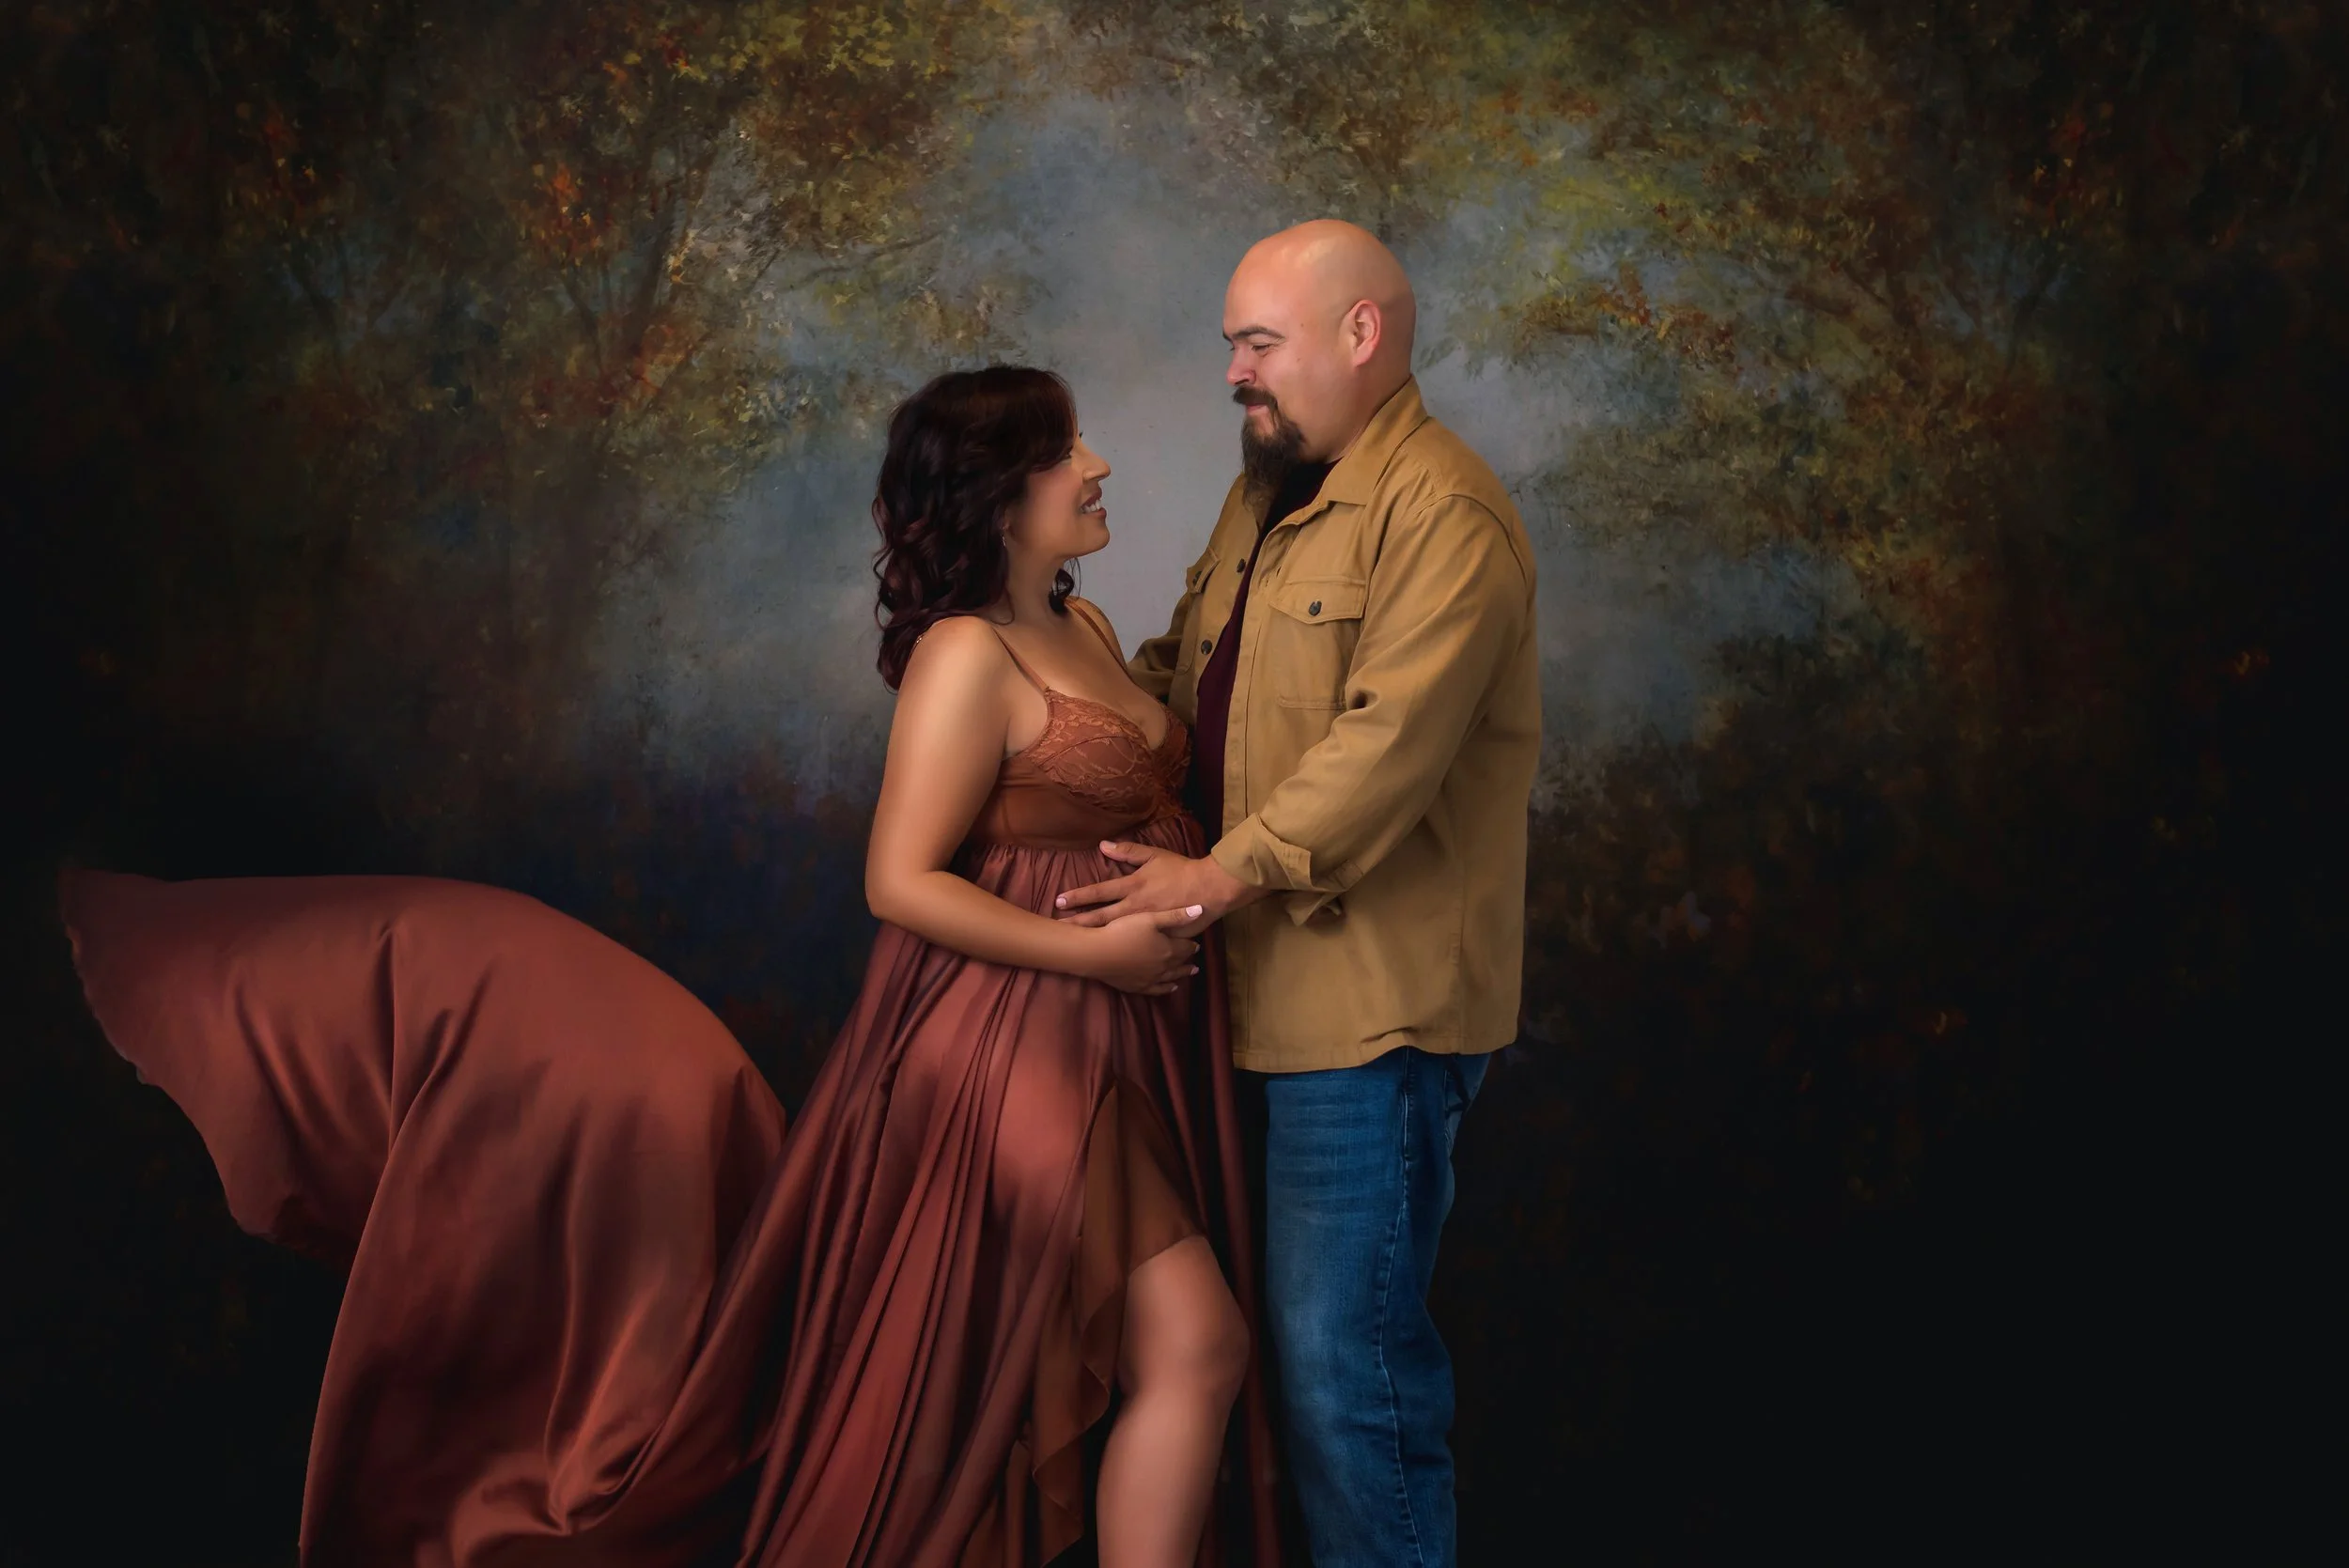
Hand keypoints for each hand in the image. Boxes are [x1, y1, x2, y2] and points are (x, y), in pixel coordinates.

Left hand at [1055, 841, 1265, 933]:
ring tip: (1075, 945)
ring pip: (1114, 934)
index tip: (1059, 901)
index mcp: (1132, 886)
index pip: (1099, 892)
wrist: (1209, 890)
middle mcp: (1134, 907)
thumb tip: (1102, 846)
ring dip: (1093, 938)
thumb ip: (1128, 852)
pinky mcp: (1157, 938)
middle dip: (1077, 922)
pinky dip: (1121, 953)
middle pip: (1100, 917)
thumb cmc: (1181, 871)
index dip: (1077, 896)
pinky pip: (1137, 946)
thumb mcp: (1154, 856)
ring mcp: (1144, 925)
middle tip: (1057, 928)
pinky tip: (1108, 960)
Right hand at [1083, 905, 1204, 995]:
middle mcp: (1163, 967)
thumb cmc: (1124, 931)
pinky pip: (1156, 990)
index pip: (1185, 948)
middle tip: (1196, 958)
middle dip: (1188, 959)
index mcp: (1168, 949)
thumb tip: (1201, 910)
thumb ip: (1176, 916)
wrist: (1097, 953)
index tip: (1197, 944)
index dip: (1191, 945)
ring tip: (1192, 972)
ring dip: (1182, 974)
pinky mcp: (1136, 986)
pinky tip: (1170, 988)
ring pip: (1171, 977)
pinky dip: (1166, 989)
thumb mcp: (1150, 918)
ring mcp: (1150, 979)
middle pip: (1179, 963)